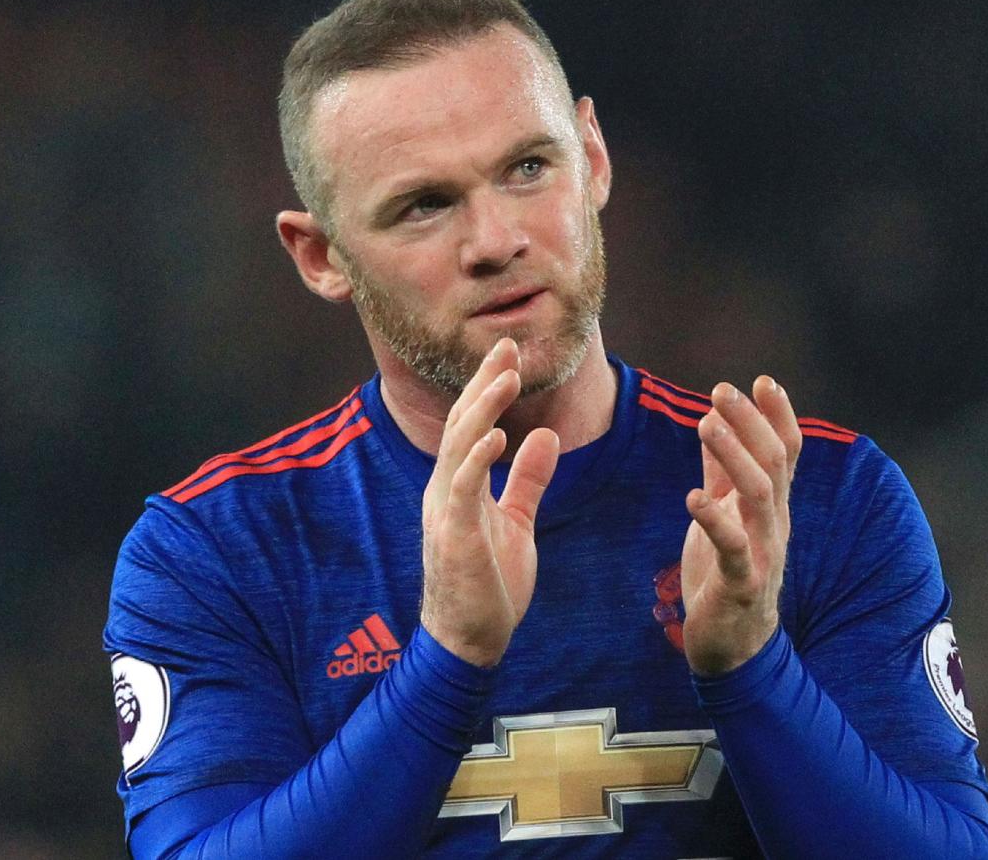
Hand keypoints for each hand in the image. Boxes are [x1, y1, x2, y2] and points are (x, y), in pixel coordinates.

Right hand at [420, 338, 560, 666]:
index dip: (489, 388)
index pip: (473, 426)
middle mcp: (446, 490)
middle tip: (508, 347)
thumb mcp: (516, 521)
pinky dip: (477, 459)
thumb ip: (527, 480)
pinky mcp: (453, 536)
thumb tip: (541, 436)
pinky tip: (498, 436)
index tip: (510, 357)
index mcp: (459, 485)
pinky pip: (462, 489)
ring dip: (483, 411)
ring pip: (459, 448)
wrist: (470, 640)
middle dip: (485, 384)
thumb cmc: (490, 583)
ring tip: (506, 378)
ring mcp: (446, 511)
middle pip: (462, 425)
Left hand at [680, 376, 802, 675]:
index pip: (787, 452)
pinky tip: (694, 498)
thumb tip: (713, 423)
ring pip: (758, 495)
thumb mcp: (723, 514)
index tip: (762, 380)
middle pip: (774, 463)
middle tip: (722, 390)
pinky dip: (715, 520)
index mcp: (771, 506)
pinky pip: (733, 548)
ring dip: (733, 455)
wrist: (731, 645)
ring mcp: (762, 553)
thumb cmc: (725, 573)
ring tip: (706, 424)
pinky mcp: (741, 584)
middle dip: (750, 422)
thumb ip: (719, 473)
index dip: (778, 416)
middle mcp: (774, 524)